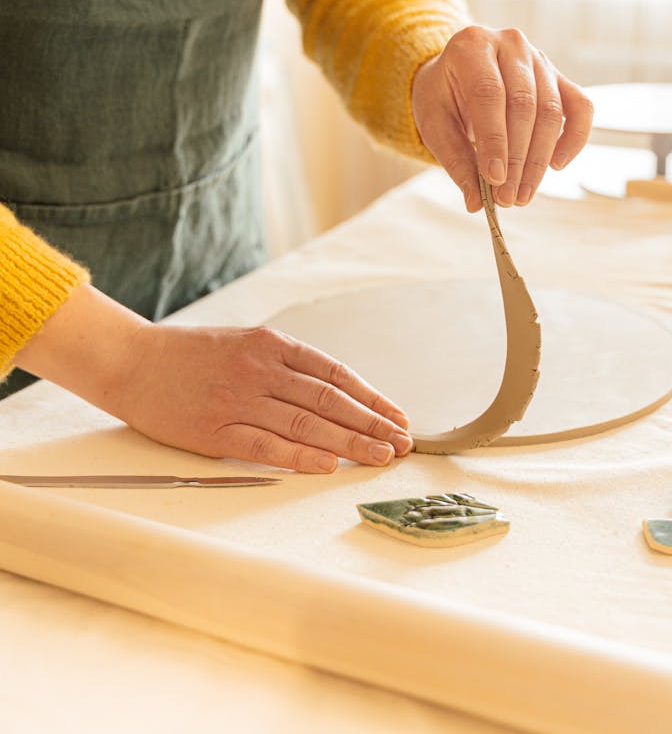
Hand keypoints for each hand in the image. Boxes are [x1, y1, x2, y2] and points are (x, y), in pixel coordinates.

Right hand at [16, 285, 412, 473]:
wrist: (132, 361)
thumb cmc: (190, 355)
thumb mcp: (243, 343)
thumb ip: (284, 365)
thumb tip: (335, 395)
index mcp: (270, 344)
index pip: (335, 373)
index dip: (371, 396)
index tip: (398, 415)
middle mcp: (259, 369)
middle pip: (329, 399)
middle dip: (372, 422)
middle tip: (403, 442)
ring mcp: (237, 400)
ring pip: (306, 423)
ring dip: (349, 442)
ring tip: (380, 456)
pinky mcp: (214, 431)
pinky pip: (267, 445)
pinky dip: (301, 456)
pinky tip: (329, 465)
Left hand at [412, 25, 592, 211]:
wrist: (455, 71)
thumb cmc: (442, 94)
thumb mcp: (434, 122)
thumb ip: (455, 159)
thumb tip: (477, 202)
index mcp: (471, 45)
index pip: (489, 93)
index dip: (494, 140)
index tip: (495, 179)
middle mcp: (510, 44)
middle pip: (523, 104)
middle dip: (517, 158)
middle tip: (507, 197)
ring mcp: (539, 57)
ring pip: (550, 110)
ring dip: (539, 159)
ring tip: (523, 194)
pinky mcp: (559, 76)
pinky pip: (580, 107)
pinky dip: (574, 138)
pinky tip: (556, 166)